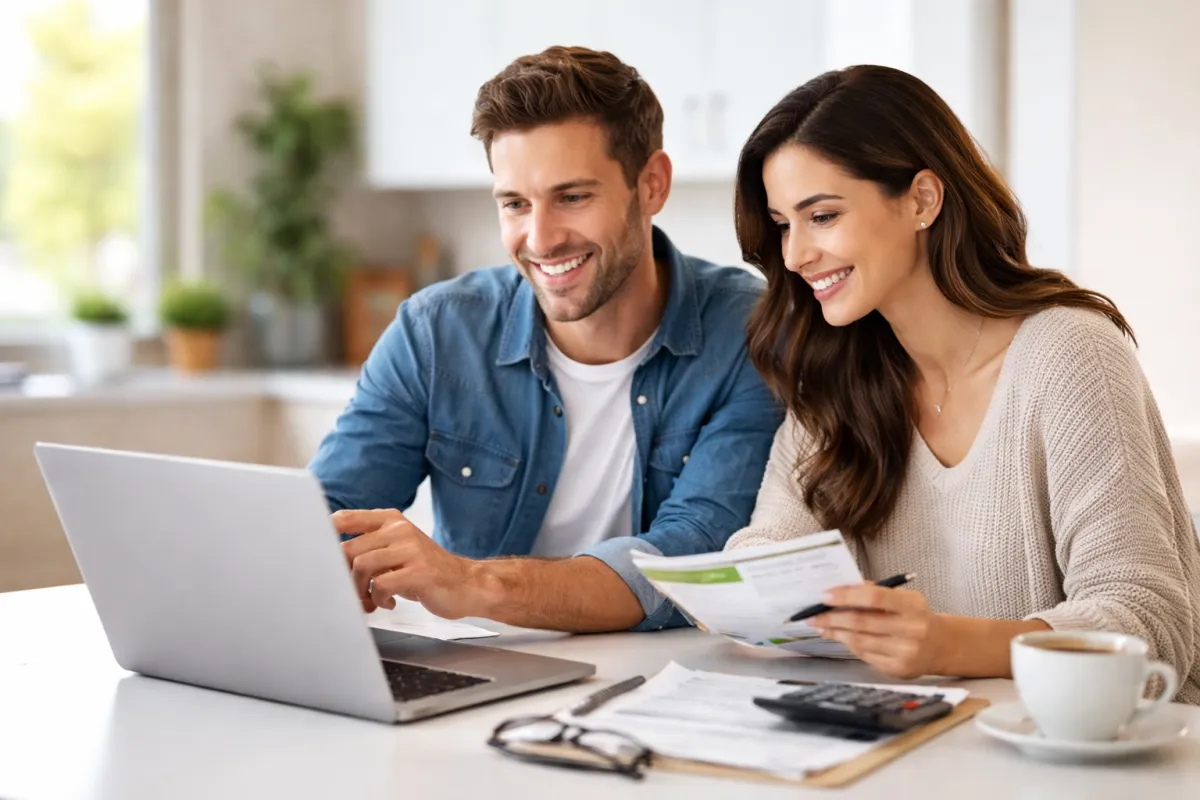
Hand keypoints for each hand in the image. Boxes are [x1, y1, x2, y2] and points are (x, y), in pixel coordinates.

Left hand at [333, 509, 482, 617]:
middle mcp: (400, 529)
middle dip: (342, 577)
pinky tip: (387, 603)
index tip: (316, 556)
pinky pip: (382, 585)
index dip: (322, 535)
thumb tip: (326, 560)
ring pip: (362, 566)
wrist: (467, 584)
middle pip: (348, 549)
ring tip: (369, 602)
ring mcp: (411, 549)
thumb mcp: (397, 549)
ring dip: (359, 591)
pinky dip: (378, 599)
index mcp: (391, 520)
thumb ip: (368, 548)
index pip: (345, 518)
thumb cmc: (425, 571)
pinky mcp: (419, 571)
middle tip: (350, 593)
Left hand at [809, 583, 949, 678]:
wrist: (941, 646)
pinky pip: (864, 655)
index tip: (824, 595)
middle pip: (861, 622)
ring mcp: (905, 652)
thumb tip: (840, 589)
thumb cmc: (915, 616)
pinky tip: (838, 636)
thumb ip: (876, 592)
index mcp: (912, 605)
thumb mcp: (904, 598)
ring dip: (834, 632)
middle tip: (813, 614)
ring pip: (859, 640)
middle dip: (831, 617)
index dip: (846, 595)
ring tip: (821, 625)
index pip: (874, 597)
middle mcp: (911, 629)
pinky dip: (847, 644)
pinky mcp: (897, 668)